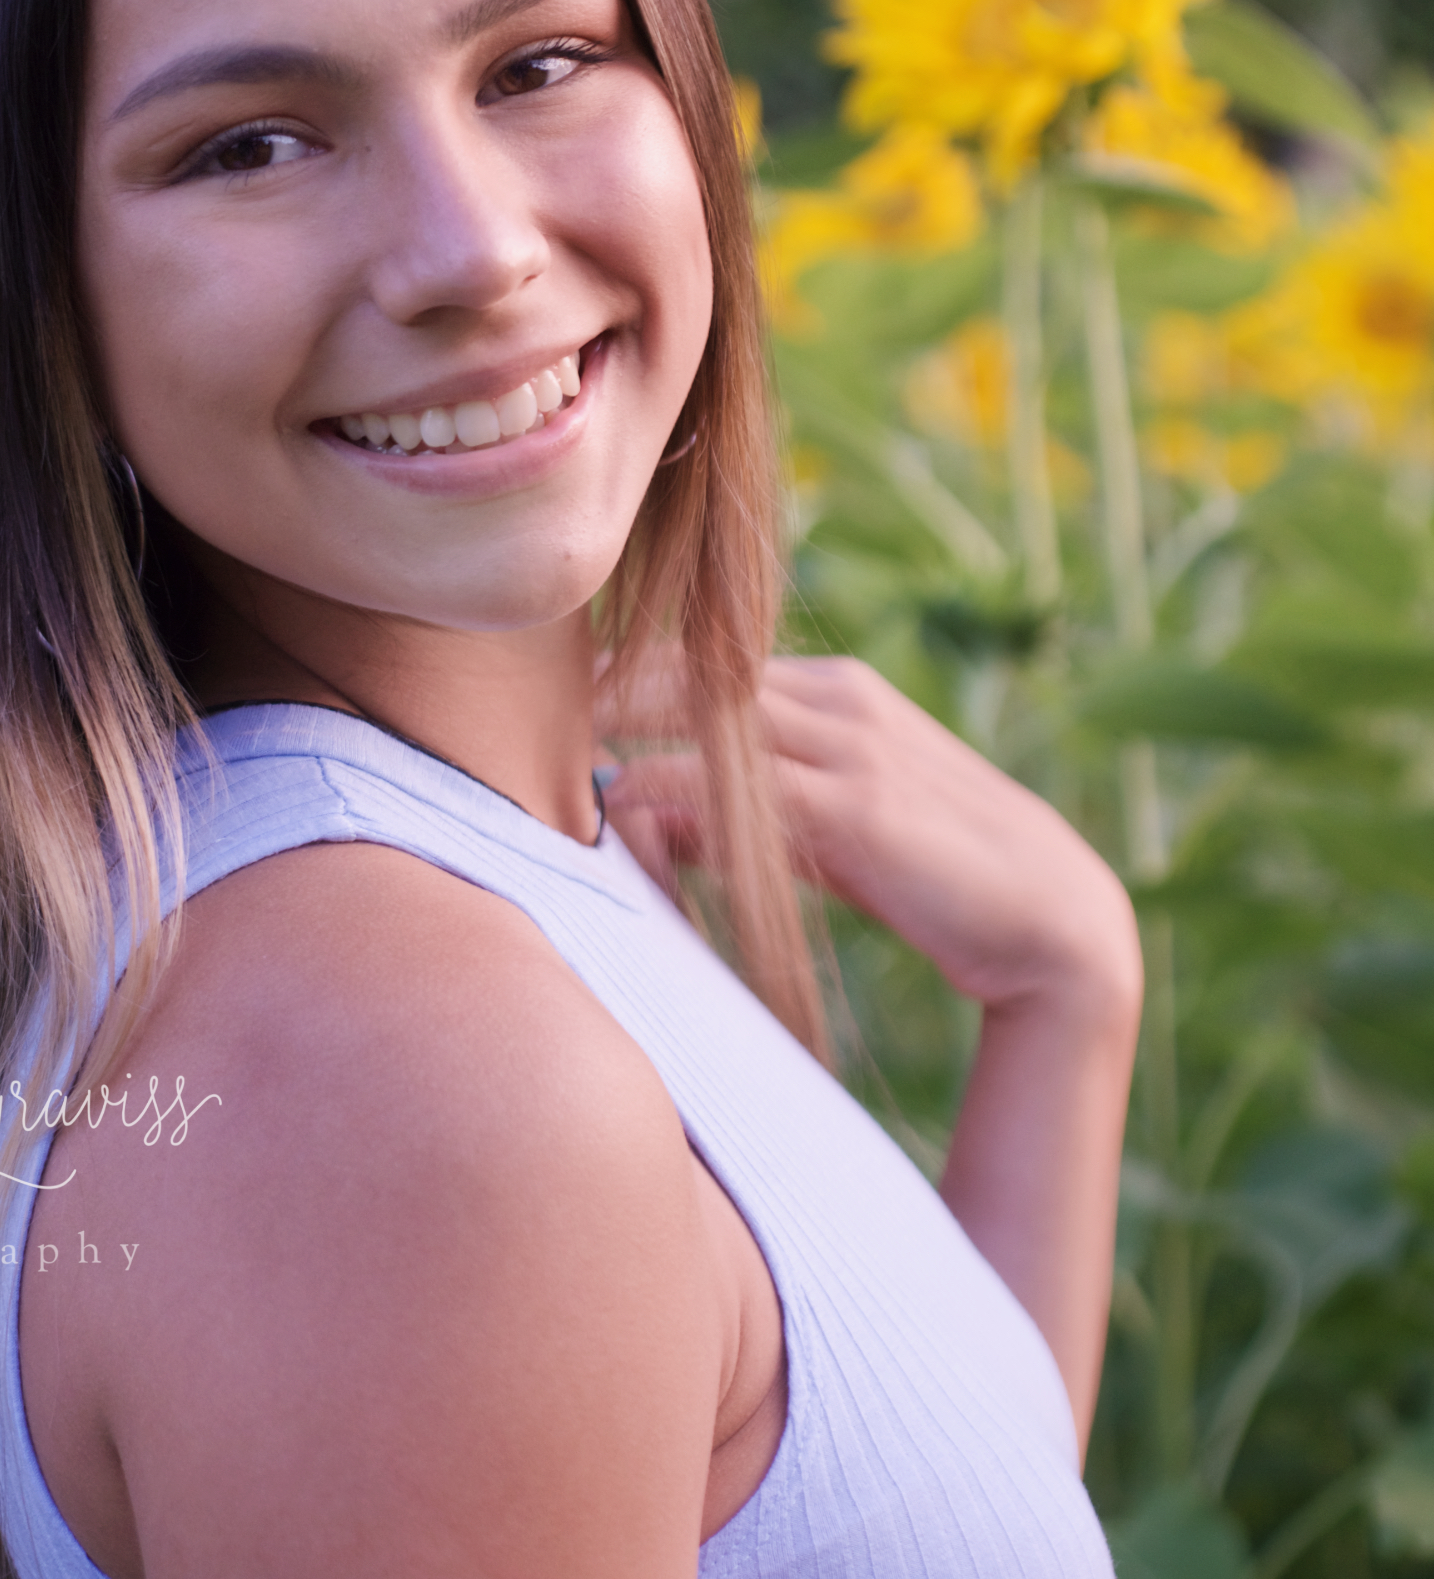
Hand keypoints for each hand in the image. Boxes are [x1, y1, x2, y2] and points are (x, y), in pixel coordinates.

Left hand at [599, 651, 1140, 1024]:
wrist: (1052, 920)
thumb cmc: (931, 877)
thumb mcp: (828, 828)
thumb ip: (745, 808)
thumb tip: (640, 809)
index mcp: (836, 689)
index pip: (703, 659)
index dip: (624, 676)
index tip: (551, 694)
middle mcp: (840, 699)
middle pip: (691, 669)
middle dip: (607, 689)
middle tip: (526, 709)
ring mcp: (851, 745)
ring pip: (709, 715)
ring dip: (626, 732)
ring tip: (552, 755)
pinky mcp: (859, 805)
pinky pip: (745, 787)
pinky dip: (678, 793)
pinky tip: (625, 812)